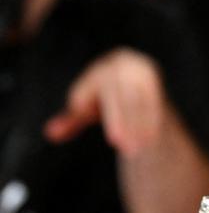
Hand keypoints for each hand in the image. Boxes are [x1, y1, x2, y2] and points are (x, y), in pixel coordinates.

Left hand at [44, 48, 168, 157]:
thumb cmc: (104, 99)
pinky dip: (150, 122)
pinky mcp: (155, 84)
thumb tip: (50, 133)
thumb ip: (71, 119)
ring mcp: (141, 72)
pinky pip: (153, 104)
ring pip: (137, 101)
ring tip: (134, 149)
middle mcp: (124, 64)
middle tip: (116, 143)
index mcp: (102, 67)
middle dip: (118, 119)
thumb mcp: (85, 109)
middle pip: (117, 93)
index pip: (93, 87)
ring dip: (137, 125)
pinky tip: (149, 140)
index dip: (88, 106)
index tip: (88, 121)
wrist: (138, 83)